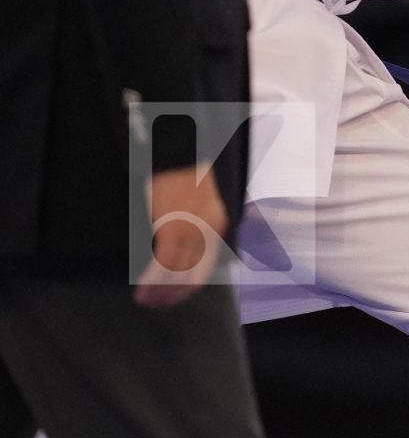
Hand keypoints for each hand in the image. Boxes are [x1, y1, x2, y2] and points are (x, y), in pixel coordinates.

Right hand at [135, 165, 227, 307]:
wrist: (181, 156)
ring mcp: (191, 233)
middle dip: (174, 293)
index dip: (190, 286)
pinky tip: (141, 290)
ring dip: (160, 291)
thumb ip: (197, 229)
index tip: (175, 296)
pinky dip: (151, 281)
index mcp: (217, 226)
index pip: (206, 267)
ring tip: (146, 301)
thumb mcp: (201, 206)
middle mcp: (209, 234)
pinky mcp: (172, 230)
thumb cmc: (186, 177)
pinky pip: (162, 264)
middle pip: (192, 275)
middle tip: (158, 304)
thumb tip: (181, 251)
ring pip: (176, 274)